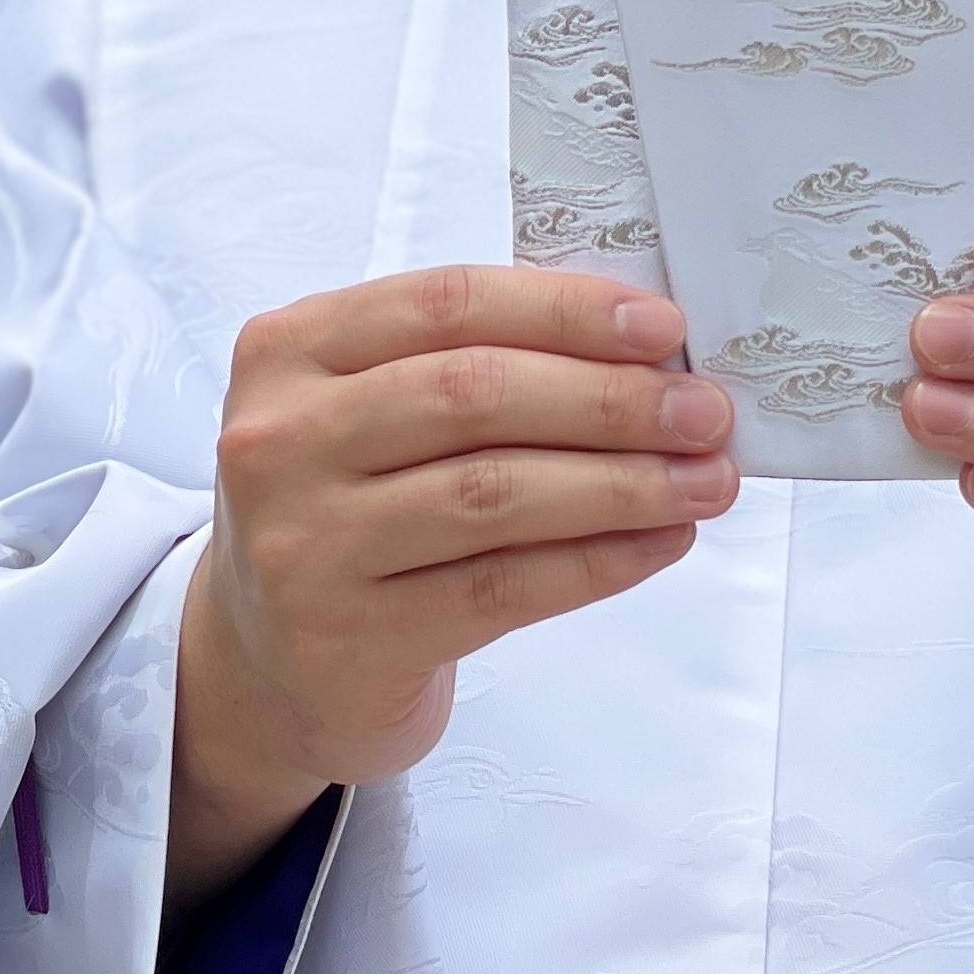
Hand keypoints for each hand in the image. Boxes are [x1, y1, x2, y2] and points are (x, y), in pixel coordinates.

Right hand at [170, 266, 735, 906]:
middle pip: (474, 396)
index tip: (665, 330)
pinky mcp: (351, 637)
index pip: (447, 304)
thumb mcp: (371, 415)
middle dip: (610, 401)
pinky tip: (661, 543)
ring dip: (622, 484)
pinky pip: (503, 587)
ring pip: (495, 495)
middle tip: (704, 414)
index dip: (566, 311)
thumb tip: (643, 354)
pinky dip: (598, 562)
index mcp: (290, 351)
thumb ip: (474, 367)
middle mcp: (283, 440)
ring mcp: (308, 543)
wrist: (265, 668)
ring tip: (707, 481)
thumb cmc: (349, 514)